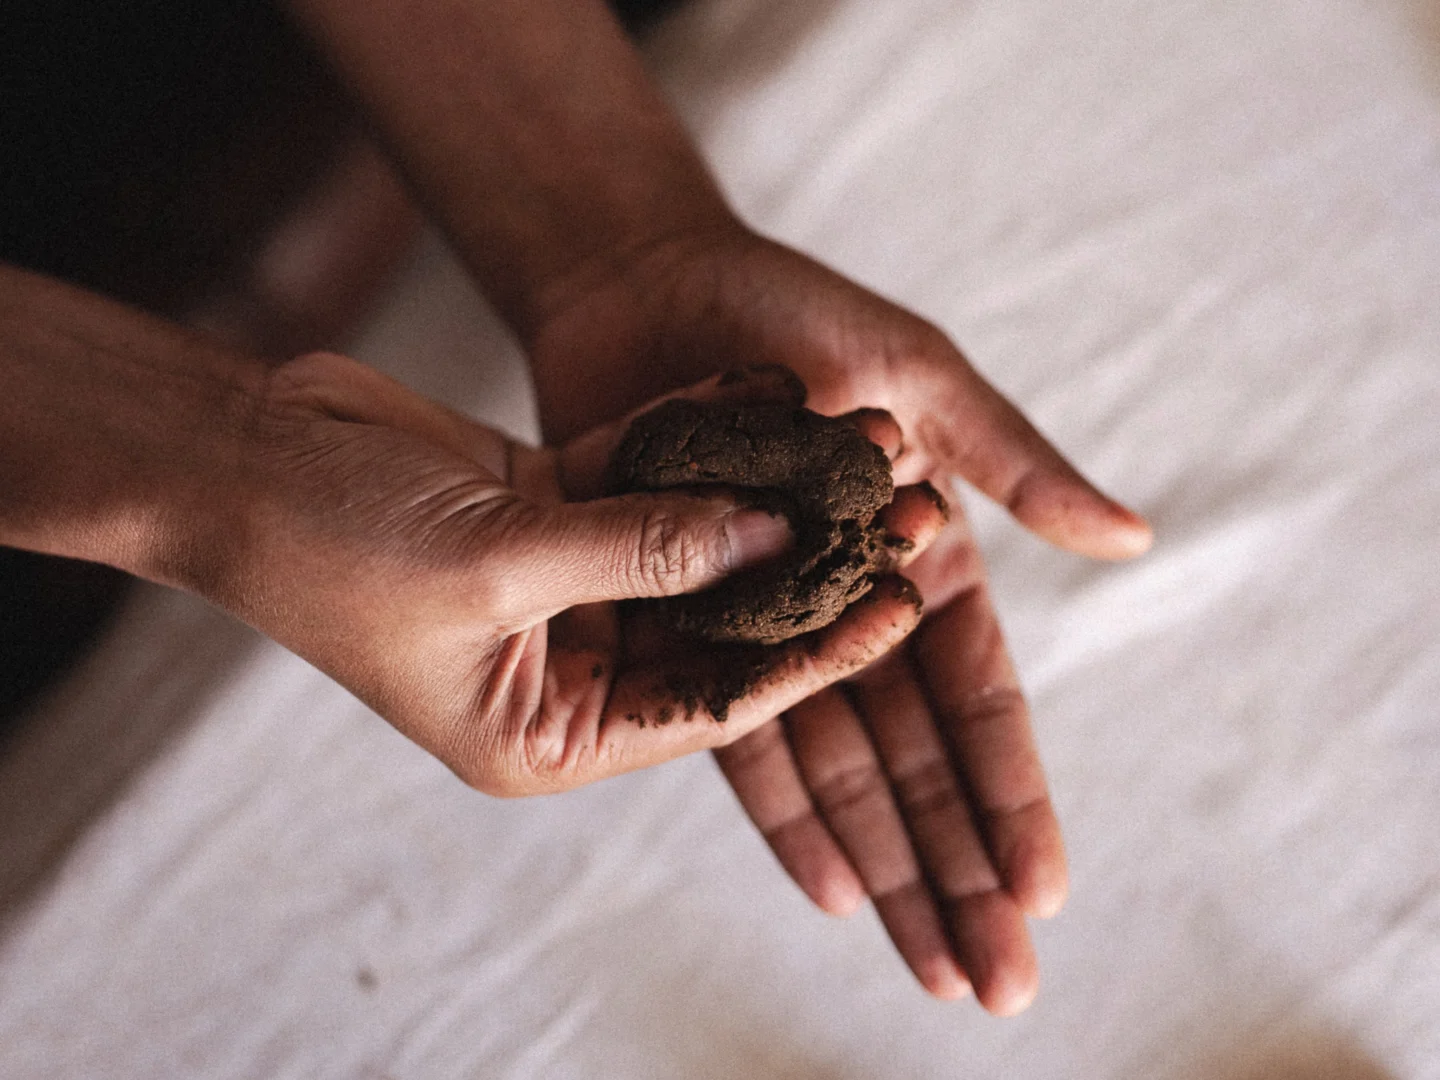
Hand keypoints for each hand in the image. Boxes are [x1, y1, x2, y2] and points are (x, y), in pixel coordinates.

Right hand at [219, 354, 942, 794]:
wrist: (239, 458)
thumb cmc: (335, 546)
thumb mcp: (496, 565)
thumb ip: (640, 551)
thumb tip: (769, 534)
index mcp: (552, 731)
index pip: (716, 704)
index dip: (812, 654)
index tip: (898, 605)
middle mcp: (570, 664)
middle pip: (720, 621)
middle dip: (810, 565)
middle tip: (906, 514)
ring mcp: (565, 583)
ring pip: (696, 541)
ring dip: (773, 493)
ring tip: (868, 444)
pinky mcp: (554, 506)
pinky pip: (650, 475)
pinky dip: (705, 438)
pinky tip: (777, 396)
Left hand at [525, 228, 1152, 1013]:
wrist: (647, 287)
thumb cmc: (792, 316)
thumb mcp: (915, 378)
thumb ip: (1011, 464)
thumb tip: (1132, 540)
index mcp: (922, 553)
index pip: (979, 696)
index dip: (1012, 793)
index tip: (1043, 890)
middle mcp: (854, 605)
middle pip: (917, 758)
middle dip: (957, 865)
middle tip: (997, 976)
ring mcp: (773, 624)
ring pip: (840, 766)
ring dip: (883, 863)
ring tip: (922, 961)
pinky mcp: (691, 625)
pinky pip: (737, 732)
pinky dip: (784, 813)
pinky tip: (826, 887)